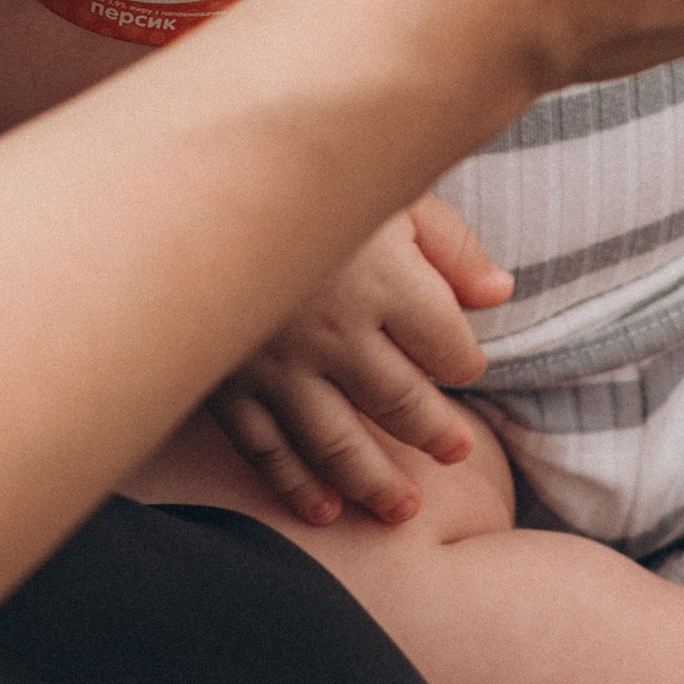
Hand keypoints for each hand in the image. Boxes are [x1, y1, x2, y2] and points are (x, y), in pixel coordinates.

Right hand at [208, 196, 514, 525]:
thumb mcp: (386, 187)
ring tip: (404, 507)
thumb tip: (499, 293)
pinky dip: (294, 485)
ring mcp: (276, 364)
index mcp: (383, 278)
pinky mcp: (226, 382)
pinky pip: (265, 447)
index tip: (465, 365)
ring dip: (375, 481)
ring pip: (337, 442)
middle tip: (457, 452)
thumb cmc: (300, 173)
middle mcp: (335, 330)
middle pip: (401, 402)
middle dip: (434, 432)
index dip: (465, 362)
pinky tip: (323, 509)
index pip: (449, 348)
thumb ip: (448, 243)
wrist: (184, 180)